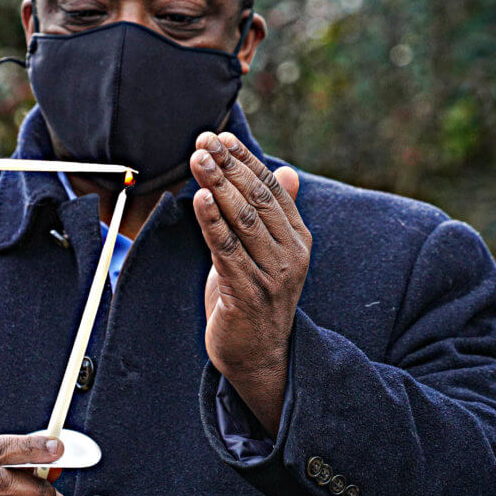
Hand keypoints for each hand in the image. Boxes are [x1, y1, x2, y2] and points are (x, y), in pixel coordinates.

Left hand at [190, 131, 310, 436]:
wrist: (258, 357)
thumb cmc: (256, 299)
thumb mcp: (269, 253)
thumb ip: (276, 214)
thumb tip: (287, 171)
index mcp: (297, 239)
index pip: (271, 189)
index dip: (245, 160)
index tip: (220, 137)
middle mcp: (290, 254)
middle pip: (256, 199)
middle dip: (228, 166)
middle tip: (202, 141)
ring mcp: (271, 275)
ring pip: (242, 220)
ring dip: (217, 185)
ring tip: (197, 159)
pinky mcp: (247, 294)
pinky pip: (227, 250)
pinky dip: (213, 222)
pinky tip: (200, 199)